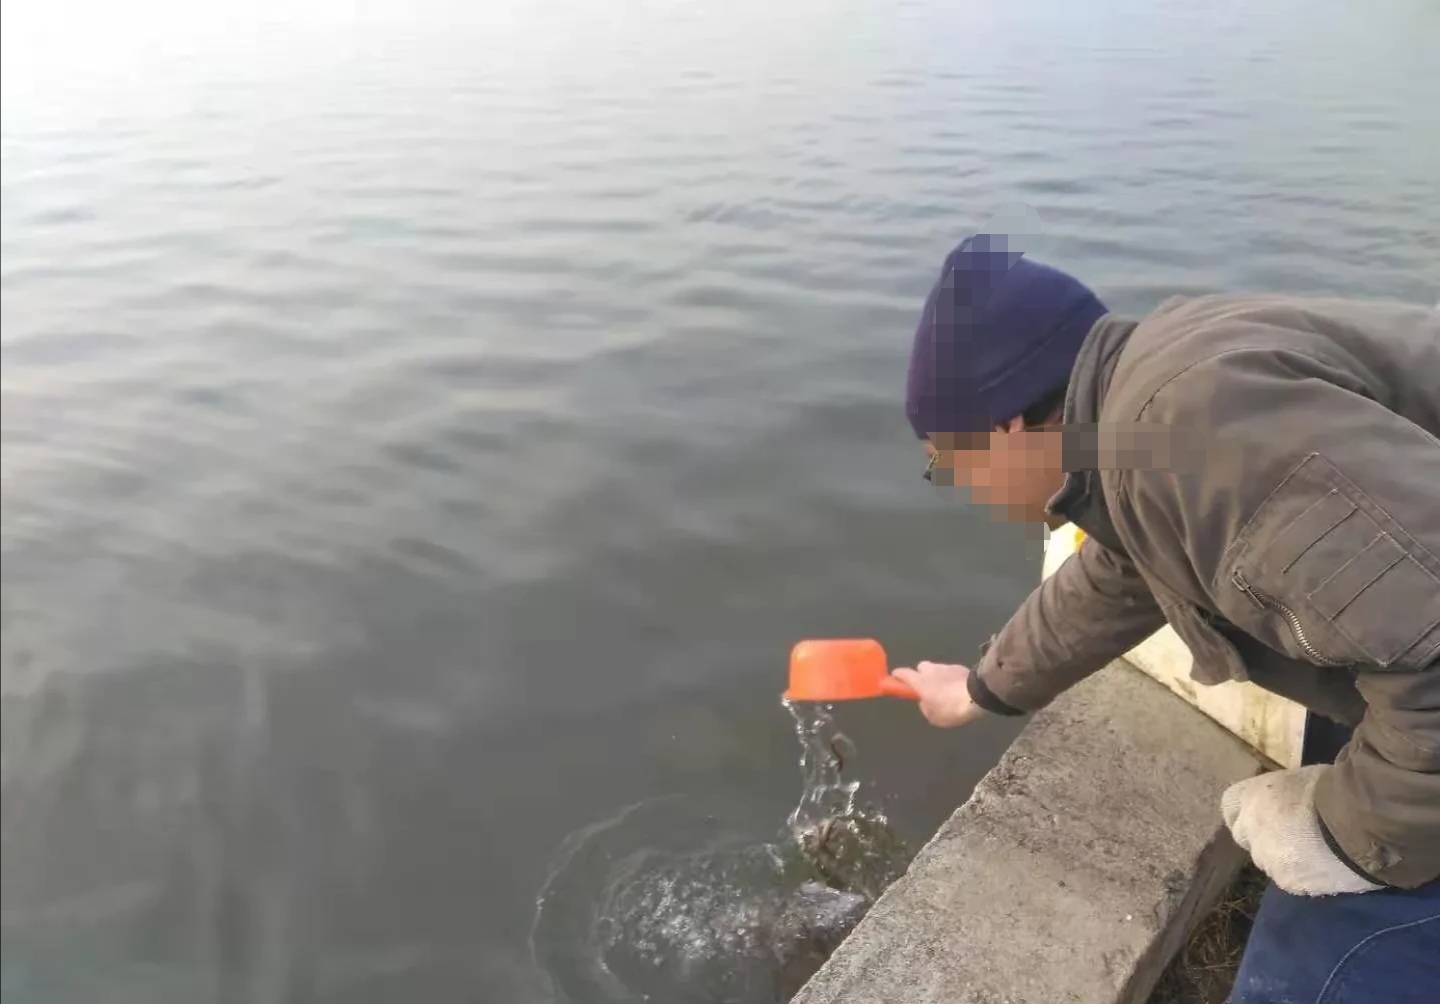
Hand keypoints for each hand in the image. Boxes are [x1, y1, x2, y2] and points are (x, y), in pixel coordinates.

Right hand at [889, 661, 988, 727]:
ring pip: (937, 669)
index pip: (902, 673)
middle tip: (926, 687)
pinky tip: (957, 688)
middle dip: (921, 675)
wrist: (977, 696)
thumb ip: (925, 707)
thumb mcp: (933, 717)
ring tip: (945, 690)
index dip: (897, 676)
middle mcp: (931, 670)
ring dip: (938, 676)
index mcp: (920, 681)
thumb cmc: (950, 708)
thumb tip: (925, 701)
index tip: (895, 679)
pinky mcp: (960, 668)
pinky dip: (951, 678)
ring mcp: (946, 667)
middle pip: (921, 667)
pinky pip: (950, 672)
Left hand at [1221, 765, 1381, 896]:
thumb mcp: (1297, 779)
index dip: (1247, 811)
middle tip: (1294, 835)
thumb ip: (1280, 795)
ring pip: (1269, 861)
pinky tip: (1326, 867)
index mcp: (1249, 798)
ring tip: (1317, 853)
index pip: (1230, 807)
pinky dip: (1305, 876)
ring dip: (1285, 858)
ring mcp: (1267, 859)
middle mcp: (1250, 830)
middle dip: (1265, 837)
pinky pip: (1292, 880)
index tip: (1263, 814)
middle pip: (1248, 837)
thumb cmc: (1332, 789)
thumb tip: (1284, 801)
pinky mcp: (1289, 883)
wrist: (1359, 823)